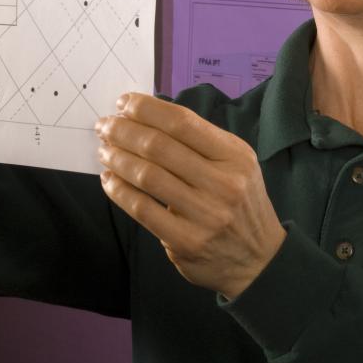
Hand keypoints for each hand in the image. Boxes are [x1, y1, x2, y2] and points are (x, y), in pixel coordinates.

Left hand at [95, 93, 286, 299]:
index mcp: (235, 155)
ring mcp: (205, 214)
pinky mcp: (187, 242)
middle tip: (104, 126)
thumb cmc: (239, 202)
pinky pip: (143, 210)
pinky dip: (119, 191)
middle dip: (123, 131)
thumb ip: (199, 141)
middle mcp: (223, 182)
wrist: (259, 259)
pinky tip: (109, 180)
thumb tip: (147, 117)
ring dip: (117, 158)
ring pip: (148, 176)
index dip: (146, 109)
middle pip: (160, 146)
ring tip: (104, 150)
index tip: (123, 104)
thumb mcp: (235, 163)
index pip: (183, 122)